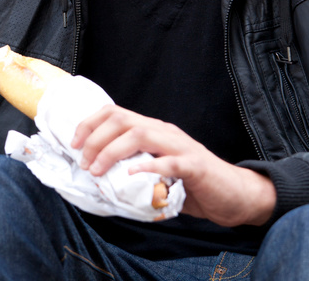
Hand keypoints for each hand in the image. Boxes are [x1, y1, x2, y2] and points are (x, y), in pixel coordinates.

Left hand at [71, 105, 275, 226]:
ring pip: (142, 134)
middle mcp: (165, 132)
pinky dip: (148, 165)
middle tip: (84, 162)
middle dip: (96, 138)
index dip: (90, 124)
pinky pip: (171, 161)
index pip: (116, 113)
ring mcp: (181, 146)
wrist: (235, 195)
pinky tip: (132, 173)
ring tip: (98, 170)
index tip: (73, 143)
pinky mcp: (196, 166)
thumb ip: (133, 169)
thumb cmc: (193, 186)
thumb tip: (99, 180)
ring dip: (113, 151)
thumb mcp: (157, 172)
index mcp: (154, 130)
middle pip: (123, 120)